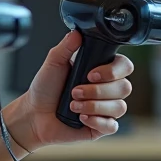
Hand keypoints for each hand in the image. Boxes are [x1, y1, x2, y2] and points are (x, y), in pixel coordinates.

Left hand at [6, 30, 133, 149]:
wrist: (34, 114)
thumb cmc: (45, 89)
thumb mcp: (53, 63)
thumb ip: (66, 47)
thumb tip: (77, 33)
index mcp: (101, 71)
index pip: (124, 66)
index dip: (112, 71)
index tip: (90, 74)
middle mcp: (107, 89)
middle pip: (125, 87)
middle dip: (98, 91)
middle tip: (74, 91)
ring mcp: (106, 109)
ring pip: (119, 107)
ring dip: (94, 106)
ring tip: (73, 105)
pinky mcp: (101, 127)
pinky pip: (112, 125)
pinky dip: (96, 121)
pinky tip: (81, 118)